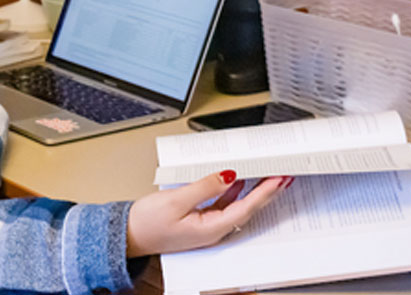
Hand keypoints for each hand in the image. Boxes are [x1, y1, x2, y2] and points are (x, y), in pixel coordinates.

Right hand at [126, 170, 289, 256]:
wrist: (128, 236)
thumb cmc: (147, 224)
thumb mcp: (177, 200)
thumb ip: (205, 186)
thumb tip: (230, 176)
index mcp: (211, 229)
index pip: (247, 208)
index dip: (265, 192)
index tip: (280, 179)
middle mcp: (213, 231)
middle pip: (247, 208)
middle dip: (266, 191)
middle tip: (283, 175)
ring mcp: (206, 226)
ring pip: (236, 206)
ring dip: (252, 190)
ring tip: (266, 175)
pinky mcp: (198, 221)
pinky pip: (222, 205)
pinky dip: (233, 192)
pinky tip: (237, 181)